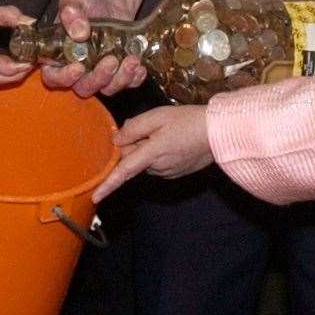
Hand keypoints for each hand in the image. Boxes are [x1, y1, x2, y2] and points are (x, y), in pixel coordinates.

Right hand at [38, 0, 147, 98]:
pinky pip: (127, 83)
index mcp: (58, 57)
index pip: (53, 77)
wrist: (110, 2)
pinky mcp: (118, 73)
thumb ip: (71, 14)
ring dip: (120, 79)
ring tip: (132, 60)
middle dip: (99, 78)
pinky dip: (134, 78)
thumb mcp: (74, 2)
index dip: (64, 78)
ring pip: (106, 89)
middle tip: (111, 60)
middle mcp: (78, 71)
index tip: (78, 68)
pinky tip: (140, 67)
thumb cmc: (86, 3)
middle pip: (83, 87)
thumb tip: (79, 33)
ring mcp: (99, 74)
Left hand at [94, 106, 212, 198]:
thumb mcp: (158, 116)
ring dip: (146, 148)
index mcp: (152, 154)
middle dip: (133, 144)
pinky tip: (173, 140)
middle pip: (132, 159)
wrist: (219, 132)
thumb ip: (133, 128)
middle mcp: (158, 168)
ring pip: (145, 161)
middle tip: (149, 126)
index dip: (108, 184)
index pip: (124, 171)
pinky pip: (157, 163)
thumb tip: (116, 141)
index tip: (95, 197)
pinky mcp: (175, 173)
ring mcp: (168, 172)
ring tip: (166, 132)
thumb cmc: (188, 121)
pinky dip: (157, 153)